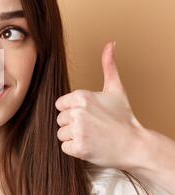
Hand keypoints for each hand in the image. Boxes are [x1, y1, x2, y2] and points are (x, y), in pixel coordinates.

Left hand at [55, 41, 144, 169]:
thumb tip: (110, 44)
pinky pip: (64, 148)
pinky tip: (90, 145)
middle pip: (60, 119)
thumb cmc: (123, 118)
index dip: (72, 111)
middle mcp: (78, 111)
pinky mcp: (79, 147)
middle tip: (92, 127)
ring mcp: (78, 129)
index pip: (60, 105)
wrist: (135, 145)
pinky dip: (75, 150)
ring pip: (61, 134)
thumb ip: (108, 66)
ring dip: (73, 138)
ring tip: (91, 136)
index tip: (88, 115)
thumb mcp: (115, 89)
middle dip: (73, 125)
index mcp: (81, 96)